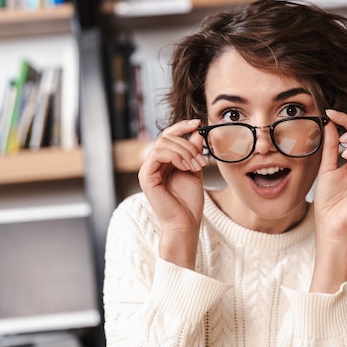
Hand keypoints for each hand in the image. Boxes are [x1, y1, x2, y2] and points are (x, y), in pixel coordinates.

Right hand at [138, 119, 206, 268]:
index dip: (182, 127)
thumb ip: (194, 151)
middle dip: (187, 144)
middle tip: (200, 159)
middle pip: (166, 137)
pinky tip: (185, 166)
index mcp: (163, 162)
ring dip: (183, 151)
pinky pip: (158, 154)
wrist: (186, 223)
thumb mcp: (195, 170)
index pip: (168, 136)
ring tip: (195, 165)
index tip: (198, 123)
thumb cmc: (189, 202)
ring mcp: (148, 170)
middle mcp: (153, 164)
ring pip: (162, 143)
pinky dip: (175, 156)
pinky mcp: (146, 177)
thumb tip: (196, 132)